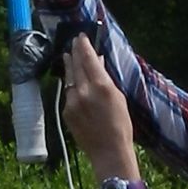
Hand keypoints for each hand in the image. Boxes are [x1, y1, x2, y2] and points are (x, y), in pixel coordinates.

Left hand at [63, 37, 155, 188]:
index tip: (81, 36)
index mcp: (101, 86)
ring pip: (69, 78)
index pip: (88, 58)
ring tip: (68, 56)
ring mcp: (72, 102)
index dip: (83, 46)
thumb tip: (97, 63)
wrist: (109, 152)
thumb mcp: (119, 98)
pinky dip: (72, 86)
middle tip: (73, 42)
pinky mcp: (66, 112)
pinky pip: (69, 93)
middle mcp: (83, 91)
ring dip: (69, 67)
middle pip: (75, 65)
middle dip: (74, 52)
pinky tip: (74, 83)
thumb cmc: (121, 126)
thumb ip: (106, 79)